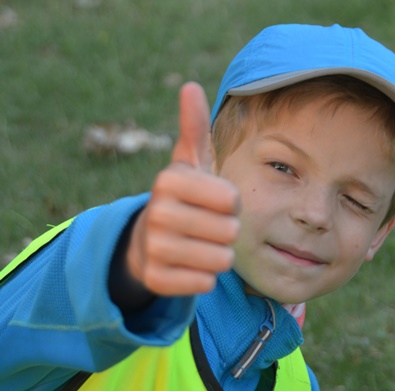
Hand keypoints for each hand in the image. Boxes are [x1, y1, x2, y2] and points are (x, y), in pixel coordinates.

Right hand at [126, 82, 239, 296]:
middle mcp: (158, 213)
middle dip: (225, 232)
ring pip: (221, 260)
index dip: (230, 205)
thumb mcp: (187, 164)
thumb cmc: (181, 200)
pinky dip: (204, 278)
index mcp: (169, 180)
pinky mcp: (156, 281)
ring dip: (218, 256)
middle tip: (205, 228)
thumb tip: (190, 87)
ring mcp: (154, 249)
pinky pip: (205, 284)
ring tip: (199, 246)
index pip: (232, 200)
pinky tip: (188, 267)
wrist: (147, 243)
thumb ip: (193, 129)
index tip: (211, 203)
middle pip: (230, 232)